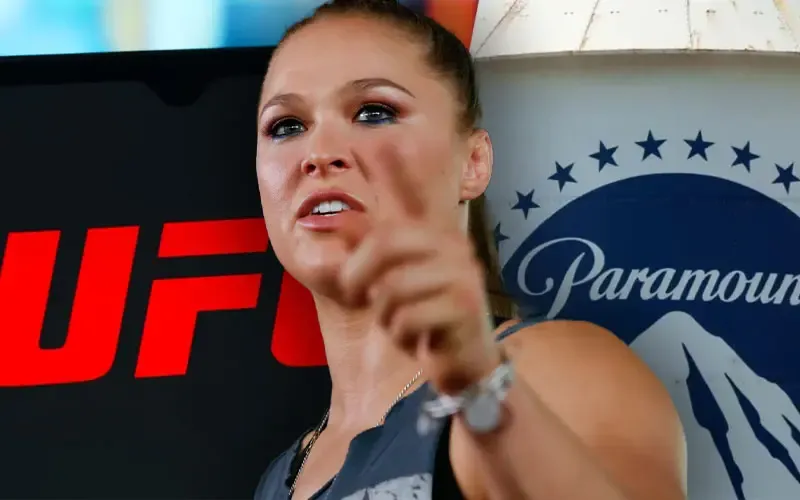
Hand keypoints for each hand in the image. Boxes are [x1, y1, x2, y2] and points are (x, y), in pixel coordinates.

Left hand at [338, 146, 501, 393]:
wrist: (466, 360)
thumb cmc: (425, 314)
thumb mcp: (390, 280)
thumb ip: (367, 248)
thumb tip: (335, 218)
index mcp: (431, 235)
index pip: (413, 193)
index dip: (392, 169)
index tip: (373, 139)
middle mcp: (451, 246)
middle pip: (383, 242)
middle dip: (357, 275)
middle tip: (359, 296)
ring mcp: (461, 275)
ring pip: (391, 289)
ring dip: (385, 316)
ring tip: (402, 323)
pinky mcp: (465, 308)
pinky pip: (408, 319)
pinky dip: (403, 336)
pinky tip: (419, 339)